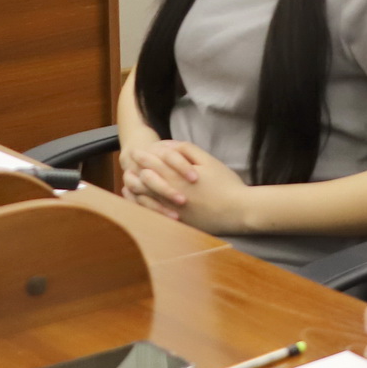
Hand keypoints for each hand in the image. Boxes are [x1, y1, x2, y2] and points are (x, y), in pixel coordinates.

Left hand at [123, 140, 253, 236]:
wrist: (238, 211)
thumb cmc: (226, 184)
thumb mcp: (209, 161)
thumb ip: (186, 150)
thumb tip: (168, 146)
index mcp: (177, 177)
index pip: (152, 164)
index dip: (143, 156)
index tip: (136, 151)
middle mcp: (170, 193)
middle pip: (144, 180)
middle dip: (135, 170)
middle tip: (129, 165)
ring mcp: (171, 209)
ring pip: (144, 197)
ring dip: (135, 188)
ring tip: (130, 182)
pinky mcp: (176, 221)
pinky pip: (152, 213)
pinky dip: (143, 205)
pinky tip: (141, 201)